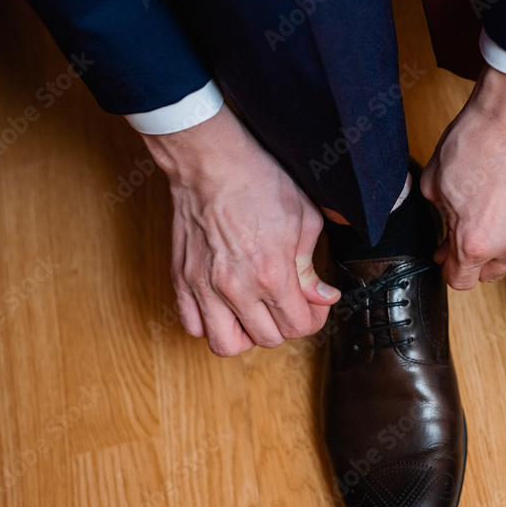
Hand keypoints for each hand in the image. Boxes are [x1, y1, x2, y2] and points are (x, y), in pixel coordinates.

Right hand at [143, 105, 339, 355]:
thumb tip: (323, 296)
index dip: (314, 319)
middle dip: (285, 326)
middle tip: (290, 306)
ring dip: (246, 336)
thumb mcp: (304, 219)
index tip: (314, 305)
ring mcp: (204, 287)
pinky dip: (210, 325)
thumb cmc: (258, 181)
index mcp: (271, 273)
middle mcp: (236, 287)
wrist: (210, 162)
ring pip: (226, 345)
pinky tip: (226, 307)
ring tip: (256, 314)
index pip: (299, 326)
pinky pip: (193, 326)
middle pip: (268, 339)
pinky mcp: (182, 280)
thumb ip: (311, 267)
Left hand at [421, 65, 505, 288]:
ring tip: (500, 202)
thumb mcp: (435, 184)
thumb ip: (440, 219)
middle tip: (471, 229)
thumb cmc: (479, 139)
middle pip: (491, 273)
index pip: (460, 281)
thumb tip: (447, 235)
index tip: (448, 256)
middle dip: (477, 257)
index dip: (449, 268)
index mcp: (475, 242)